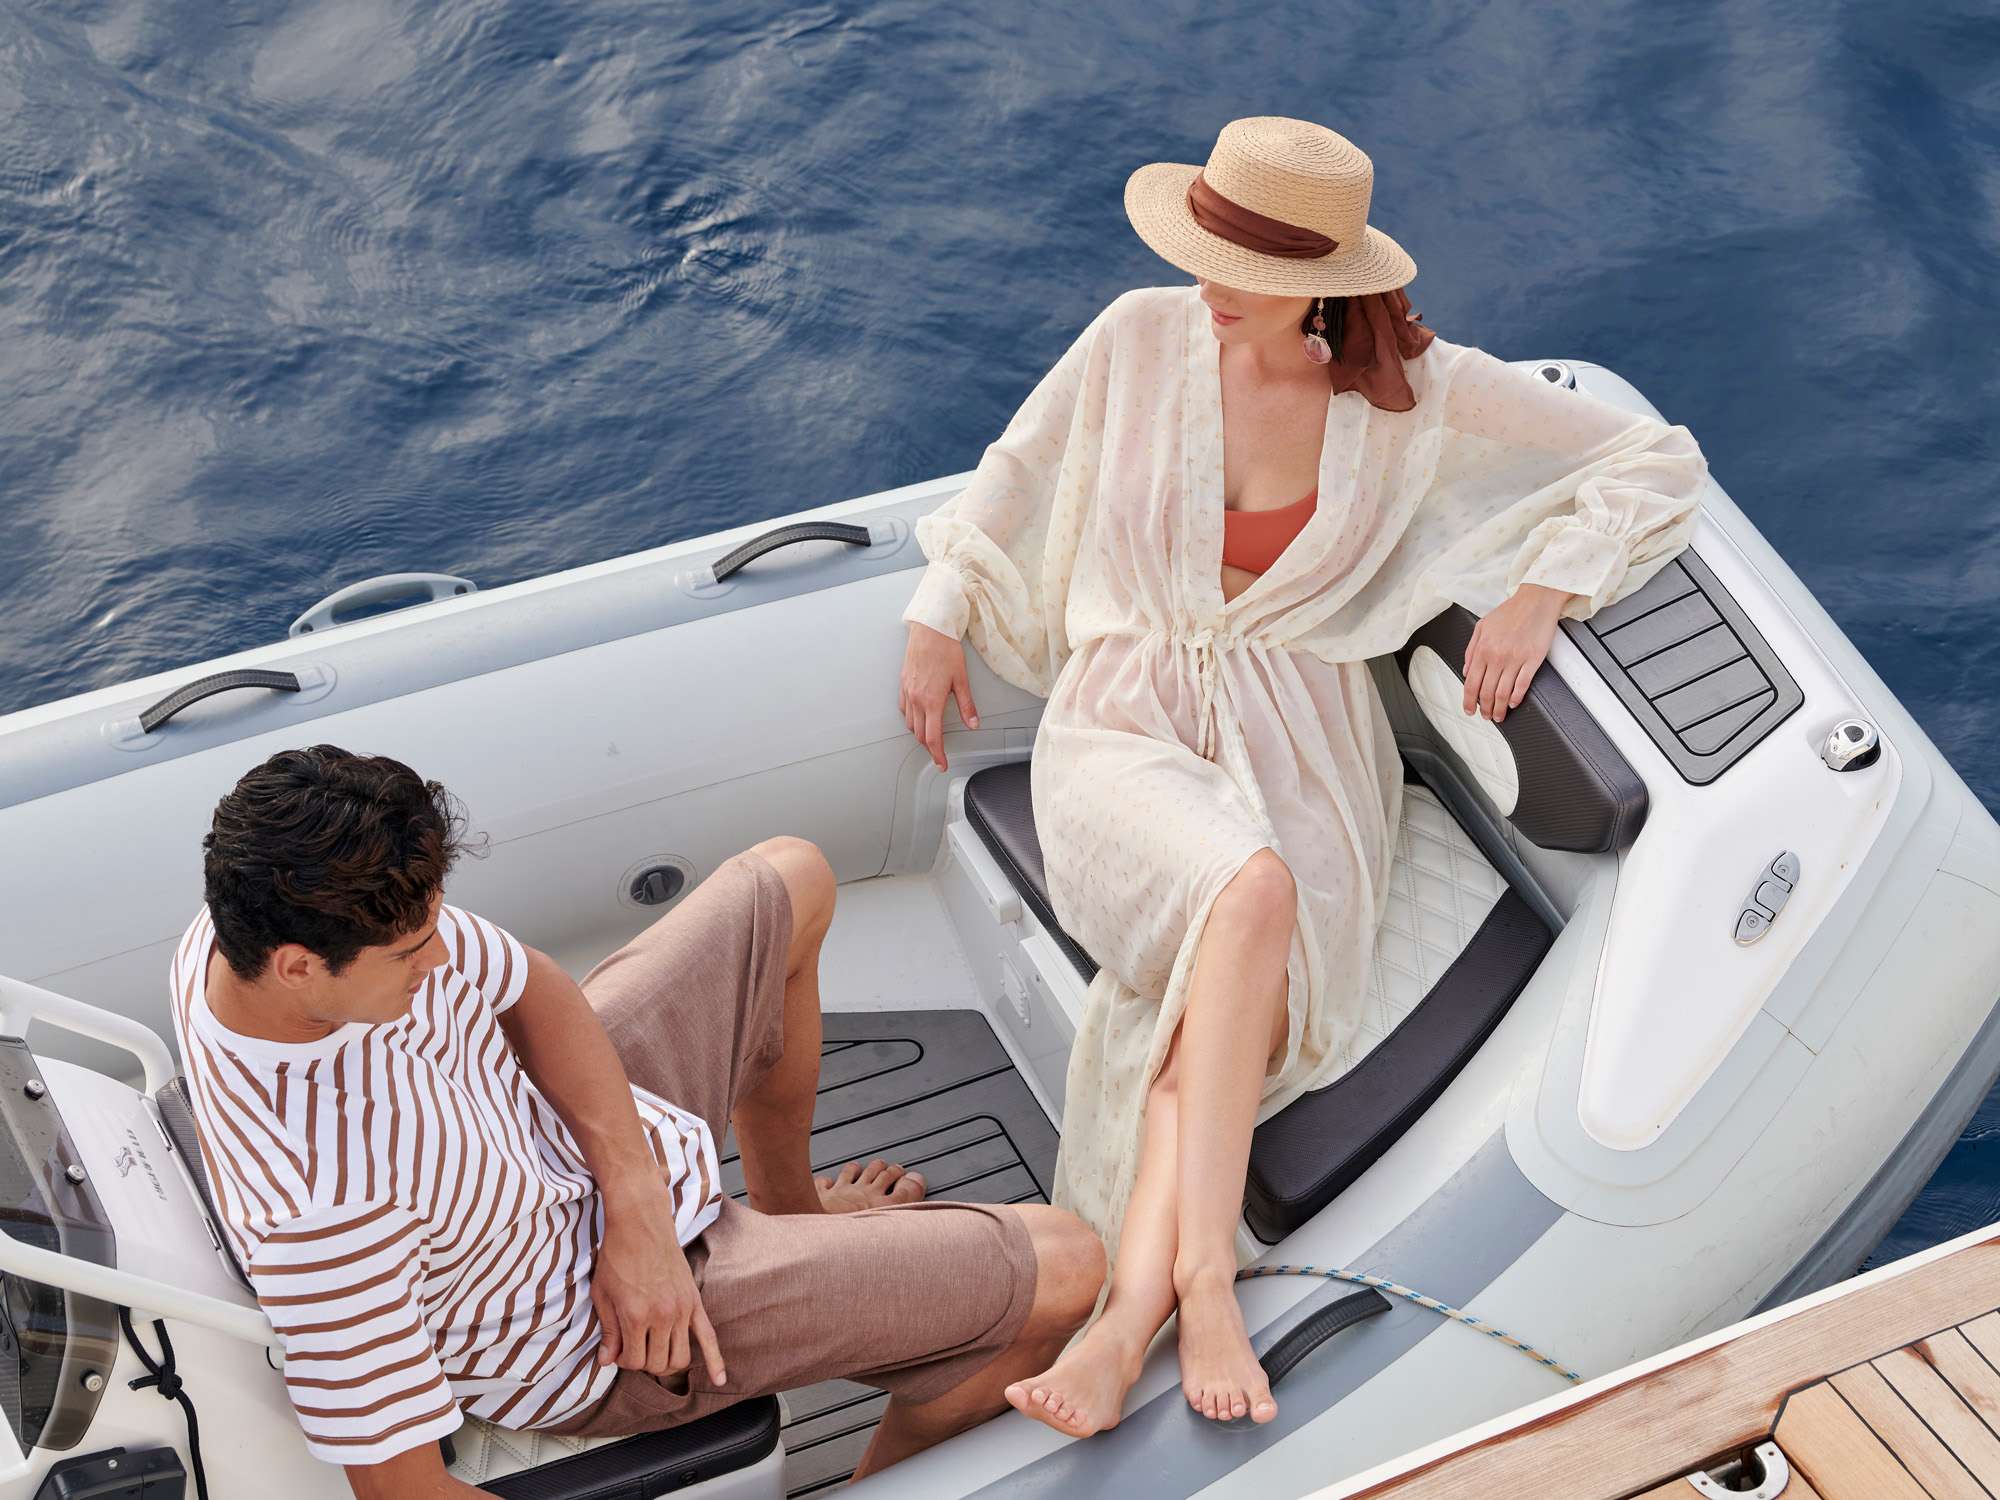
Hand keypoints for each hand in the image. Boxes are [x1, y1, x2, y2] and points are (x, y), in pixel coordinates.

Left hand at [591, 1183, 724, 1386]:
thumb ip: (607, 1331)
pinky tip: (719, 1380)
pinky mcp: (694, 1302)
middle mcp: (661, 1316)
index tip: (618, 1350)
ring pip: (680, 1357)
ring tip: (656, 1351)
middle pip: (657, 1364)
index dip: (623, 1361)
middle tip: (634, 1347)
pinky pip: (709, 1336)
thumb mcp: (602, 1294)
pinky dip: (715, 1360)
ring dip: (667, 1363)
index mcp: (635, 1316)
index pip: (634, 1362)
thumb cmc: (617, 1256)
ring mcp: (681, 1310)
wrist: (640, 1223)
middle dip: (644, 1363)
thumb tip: (607, 1361)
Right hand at [900, 622, 979, 771]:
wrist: (929, 630)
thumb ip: (967, 705)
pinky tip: (919, 715)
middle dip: (929, 747)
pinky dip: (911, 718)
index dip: (938, 755)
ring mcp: (907, 692)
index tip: (942, 763)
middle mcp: (916, 699)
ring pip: (910, 723)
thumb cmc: (945, 649)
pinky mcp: (903, 684)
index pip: (933, 738)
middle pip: (919, 734)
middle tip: (939, 753)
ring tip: (930, 736)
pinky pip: (903, 709)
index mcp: (932, 701)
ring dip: (919, 733)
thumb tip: (973, 723)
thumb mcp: (961, 679)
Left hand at [1461, 584, 1570, 723]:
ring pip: (1503, 693)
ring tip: (1499, 716)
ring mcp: (1515, 659)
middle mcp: (1497, 656)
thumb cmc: (1511, 612)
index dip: (1469, 701)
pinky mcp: (1533, 660)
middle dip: (1484, 709)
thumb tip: (1465, 670)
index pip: (1471, 683)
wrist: (1535, 600)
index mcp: (1483, 649)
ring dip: (1500, 708)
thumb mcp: (1481, 627)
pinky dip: (1517, 698)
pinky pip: (1522, 685)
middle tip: (1486, 716)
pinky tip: (1514, 703)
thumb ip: (1471, 650)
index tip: (1469, 709)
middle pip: (1486, 692)